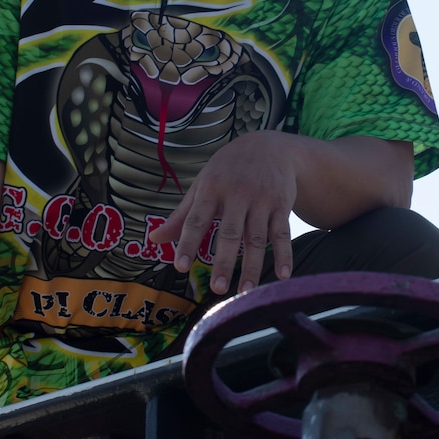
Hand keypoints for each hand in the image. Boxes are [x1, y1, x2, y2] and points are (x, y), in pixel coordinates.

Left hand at [150, 131, 299, 297]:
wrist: (268, 146)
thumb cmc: (227, 170)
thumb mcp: (202, 185)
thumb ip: (181, 215)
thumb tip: (154, 240)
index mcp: (212, 189)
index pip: (196, 220)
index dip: (187, 243)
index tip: (180, 266)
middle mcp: (237, 194)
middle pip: (230, 233)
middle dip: (225, 262)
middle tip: (218, 289)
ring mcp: (262, 200)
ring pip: (257, 238)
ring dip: (253, 266)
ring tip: (246, 291)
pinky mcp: (281, 205)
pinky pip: (282, 233)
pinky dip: (284, 254)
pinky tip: (283, 275)